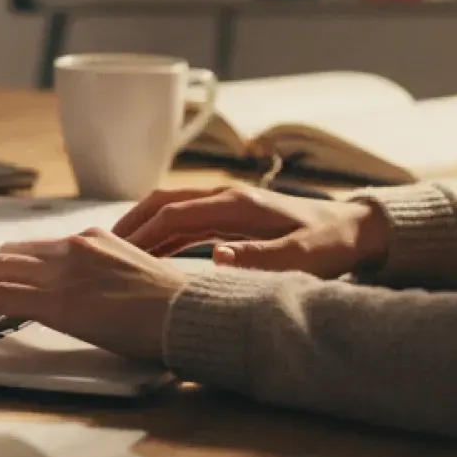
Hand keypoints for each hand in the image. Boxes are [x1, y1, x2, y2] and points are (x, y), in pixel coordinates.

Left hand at [0, 229, 188, 361]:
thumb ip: (107, 276)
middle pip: (11, 254)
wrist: (185, 314)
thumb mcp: (136, 276)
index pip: (38, 247)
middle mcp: (73, 247)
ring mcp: (61, 271)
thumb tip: (96, 293)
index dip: (11, 263)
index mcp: (93, 239)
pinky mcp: (54, 300)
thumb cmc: (172, 305)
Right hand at [114, 184, 388, 278]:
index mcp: (237, 204)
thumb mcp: (301, 257)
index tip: (114, 256)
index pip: (174, 214)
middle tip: (99, 250)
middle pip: (164, 202)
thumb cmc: (330, 245)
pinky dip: (164, 232)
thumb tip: (216, 259)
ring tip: (116, 253)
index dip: (142, 234)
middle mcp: (228, 196)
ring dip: (144, 227)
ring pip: (172, 208)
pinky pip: (188, 218)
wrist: (357, 229)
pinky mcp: (235, 213)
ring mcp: (230, 202)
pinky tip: (152, 253)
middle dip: (131, 223)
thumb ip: (260, 259)